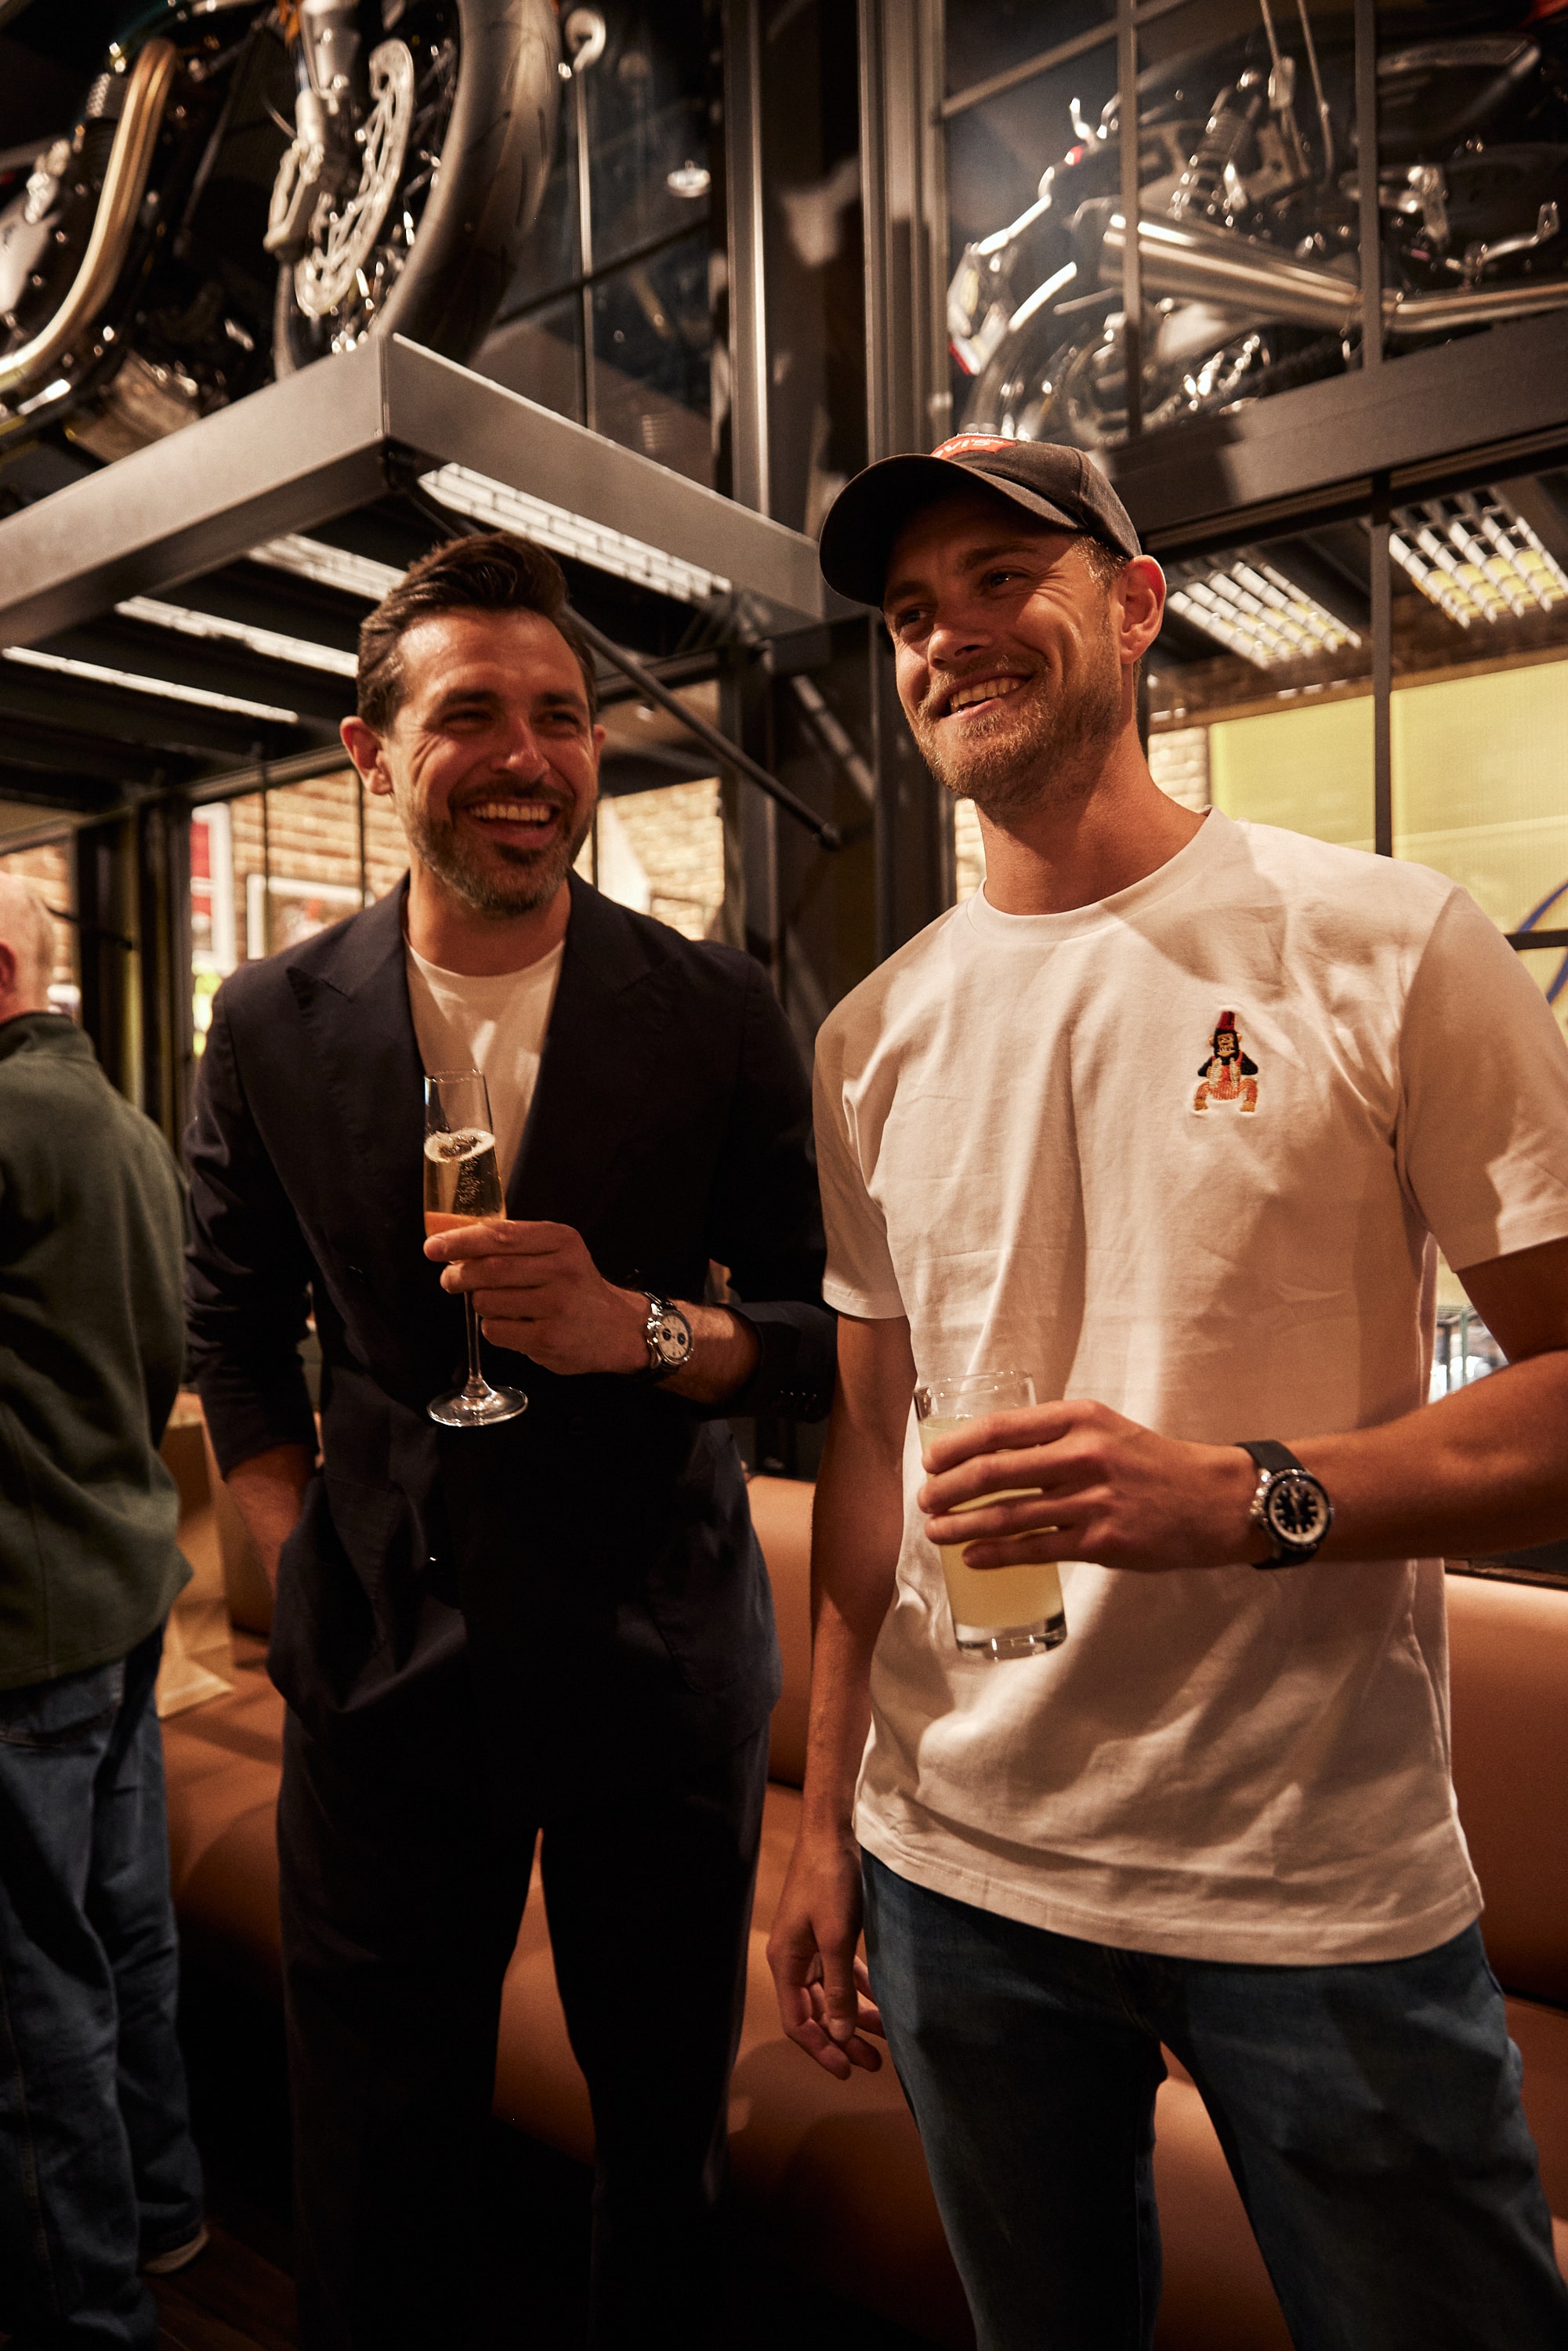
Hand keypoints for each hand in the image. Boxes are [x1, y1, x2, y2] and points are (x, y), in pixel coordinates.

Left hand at [423, 1218, 647, 1375]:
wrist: (617, 1328)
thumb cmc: (575, 1287)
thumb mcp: (556, 1252)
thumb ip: (513, 1245)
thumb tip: (453, 1241)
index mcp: (560, 1240)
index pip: (500, 1236)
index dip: (461, 1241)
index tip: (433, 1247)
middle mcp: (562, 1269)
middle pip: (490, 1269)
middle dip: (459, 1274)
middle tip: (450, 1280)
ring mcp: (557, 1306)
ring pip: (488, 1302)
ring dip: (479, 1304)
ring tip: (495, 1304)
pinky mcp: (549, 1338)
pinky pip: (496, 1331)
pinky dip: (493, 1328)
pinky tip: (513, 1325)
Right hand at [767, 1830, 885, 2079]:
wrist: (833, 1830)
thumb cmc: (830, 1879)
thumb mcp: (837, 1937)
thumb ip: (840, 1988)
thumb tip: (840, 2035)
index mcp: (786, 1962)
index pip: (798, 2022)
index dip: (821, 2049)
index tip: (848, 2070)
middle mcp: (793, 1959)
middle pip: (816, 2012)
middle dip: (843, 2039)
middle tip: (874, 2064)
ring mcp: (810, 1945)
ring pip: (831, 1995)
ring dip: (855, 2017)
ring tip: (884, 2041)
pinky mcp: (827, 1932)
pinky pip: (842, 1972)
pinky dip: (860, 1989)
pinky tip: (882, 2002)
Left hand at [917, 1400, 1260, 1574]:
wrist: (1213, 1499)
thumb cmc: (1151, 1463)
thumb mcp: (1104, 1429)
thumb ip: (1054, 1437)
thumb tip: (990, 1453)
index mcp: (1078, 1418)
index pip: (999, 1429)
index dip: (955, 1446)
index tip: (929, 1460)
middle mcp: (1082, 1454)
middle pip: (993, 1472)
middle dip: (948, 1489)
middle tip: (925, 1500)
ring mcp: (1092, 1499)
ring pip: (1007, 1514)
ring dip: (961, 1525)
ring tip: (935, 1532)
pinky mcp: (1101, 1540)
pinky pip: (1035, 1549)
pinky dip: (996, 1554)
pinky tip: (973, 1558)